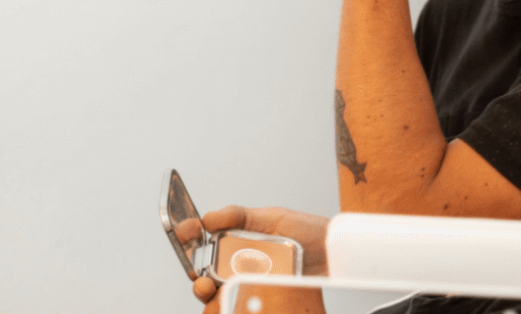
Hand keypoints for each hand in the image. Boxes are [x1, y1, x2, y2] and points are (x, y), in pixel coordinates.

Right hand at [191, 206, 328, 311]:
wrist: (335, 253)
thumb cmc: (309, 232)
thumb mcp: (274, 217)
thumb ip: (241, 215)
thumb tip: (209, 217)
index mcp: (238, 240)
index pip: (204, 242)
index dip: (189, 238)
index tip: (185, 233)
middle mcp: (240, 264)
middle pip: (206, 275)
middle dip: (196, 279)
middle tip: (201, 280)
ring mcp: (251, 283)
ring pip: (220, 296)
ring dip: (211, 297)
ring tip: (214, 292)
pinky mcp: (263, 299)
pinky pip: (242, 307)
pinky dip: (232, 307)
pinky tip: (232, 303)